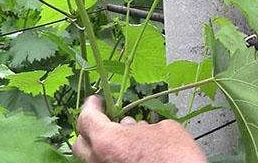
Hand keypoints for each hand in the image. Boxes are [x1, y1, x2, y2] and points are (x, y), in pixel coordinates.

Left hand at [74, 96, 206, 162]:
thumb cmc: (176, 157)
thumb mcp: (165, 129)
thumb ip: (143, 126)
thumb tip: (137, 128)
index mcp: (107, 141)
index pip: (86, 119)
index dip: (91, 106)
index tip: (97, 100)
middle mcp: (99, 161)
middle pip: (80, 144)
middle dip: (90, 130)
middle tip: (104, 120)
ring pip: (93, 159)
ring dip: (103, 146)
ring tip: (123, 138)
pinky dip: (113, 158)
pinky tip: (131, 154)